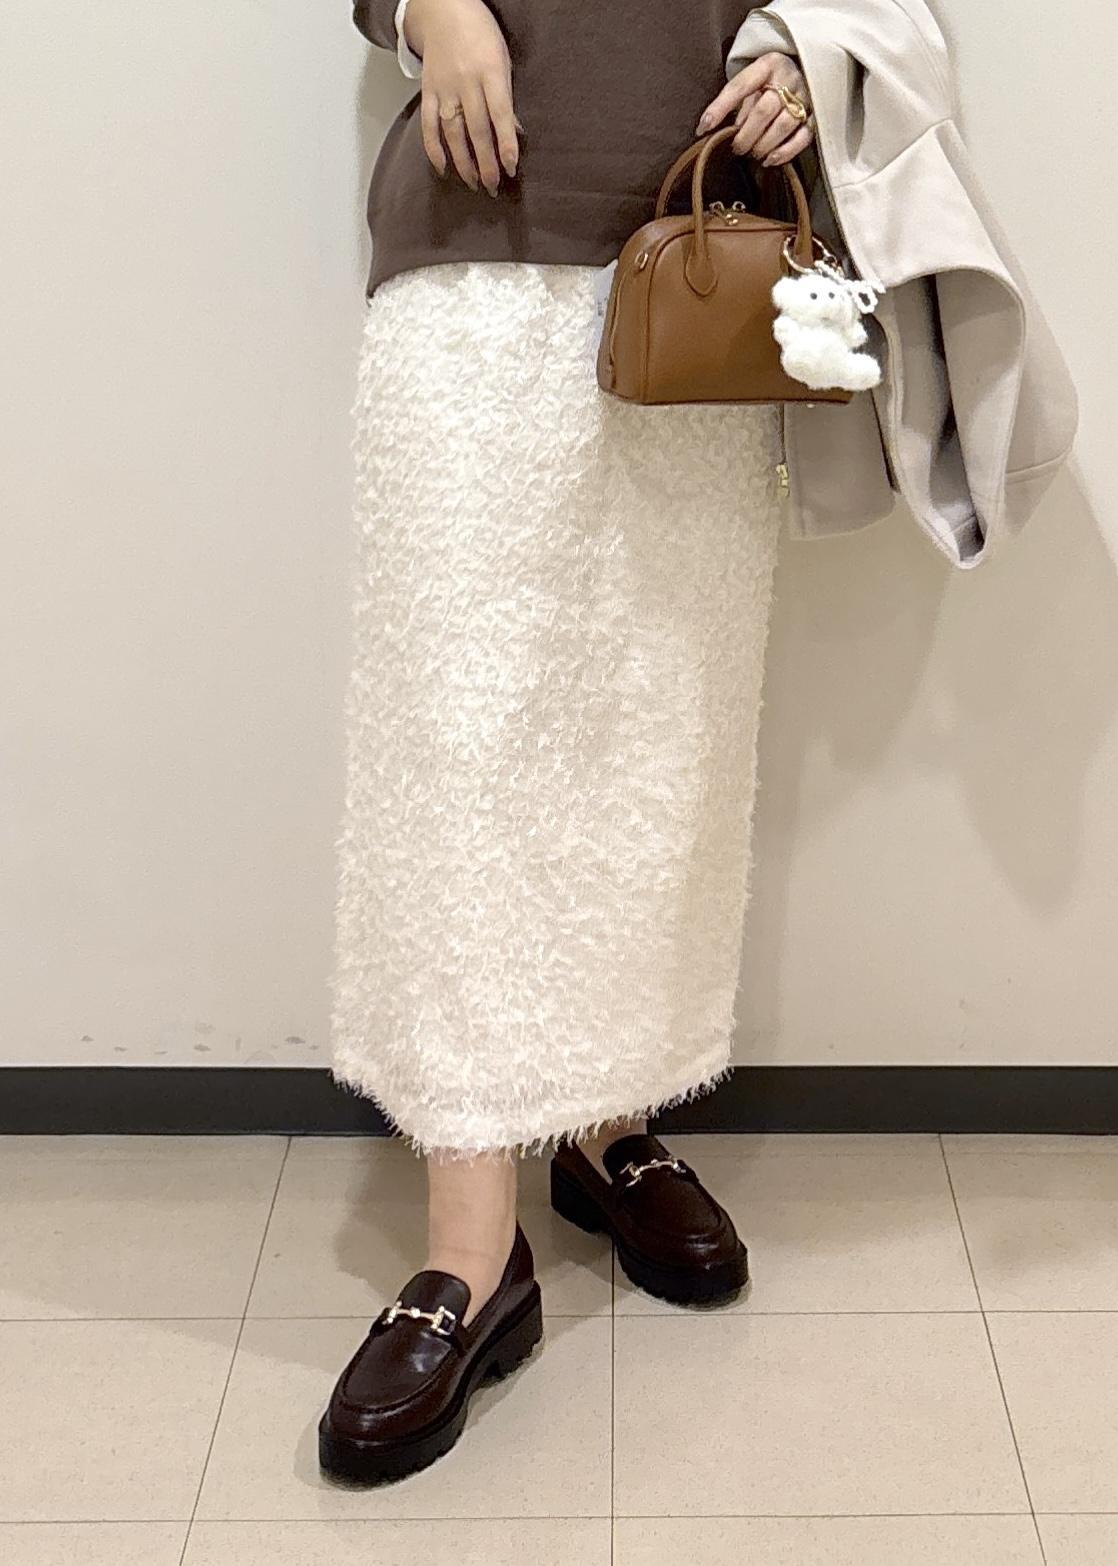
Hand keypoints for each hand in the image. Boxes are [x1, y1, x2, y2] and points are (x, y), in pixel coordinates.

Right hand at [404, 0, 521, 194]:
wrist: (443, 11)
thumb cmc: (480, 35)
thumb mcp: (503, 59)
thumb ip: (506, 96)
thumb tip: (514, 133)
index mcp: (490, 71)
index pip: (500, 115)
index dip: (506, 144)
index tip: (511, 167)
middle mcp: (466, 82)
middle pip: (477, 130)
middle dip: (486, 163)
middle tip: (493, 187)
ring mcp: (444, 89)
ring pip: (453, 133)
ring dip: (464, 162)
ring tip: (474, 183)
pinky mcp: (428, 92)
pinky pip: (428, 125)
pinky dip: (434, 149)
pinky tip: (443, 168)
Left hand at [695, 51, 814, 166]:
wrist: (808, 69)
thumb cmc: (772, 80)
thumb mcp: (753, 80)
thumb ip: (740, 101)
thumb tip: (726, 129)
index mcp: (768, 64)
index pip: (740, 87)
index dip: (719, 108)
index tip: (703, 128)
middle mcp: (788, 78)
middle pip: (763, 111)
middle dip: (745, 135)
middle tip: (736, 147)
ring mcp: (805, 97)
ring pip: (781, 127)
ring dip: (762, 145)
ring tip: (752, 152)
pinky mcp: (816, 116)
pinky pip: (802, 138)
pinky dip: (784, 153)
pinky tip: (769, 160)